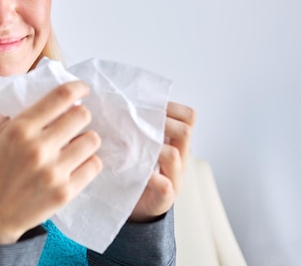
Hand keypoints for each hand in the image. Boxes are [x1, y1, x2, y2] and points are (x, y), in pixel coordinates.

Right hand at [0, 81, 102, 243]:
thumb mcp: (2, 137)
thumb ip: (29, 119)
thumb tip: (62, 102)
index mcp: (20, 129)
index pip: (61, 97)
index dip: (78, 88)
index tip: (83, 89)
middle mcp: (38, 147)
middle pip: (82, 116)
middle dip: (80, 116)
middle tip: (74, 123)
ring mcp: (53, 171)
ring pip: (91, 140)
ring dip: (85, 140)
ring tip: (74, 146)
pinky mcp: (65, 192)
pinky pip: (94, 165)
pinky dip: (87, 162)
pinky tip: (75, 164)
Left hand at [129, 101, 195, 221]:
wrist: (135, 204)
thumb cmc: (133, 166)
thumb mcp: (139, 142)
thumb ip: (135, 124)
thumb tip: (112, 97)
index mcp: (175, 141)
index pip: (188, 117)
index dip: (171, 107)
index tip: (148, 105)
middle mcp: (180, 157)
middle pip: (184, 131)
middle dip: (161, 124)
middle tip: (137, 124)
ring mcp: (174, 177)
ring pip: (175, 156)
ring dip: (153, 148)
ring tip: (132, 146)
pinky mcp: (164, 198)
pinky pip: (165, 185)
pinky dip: (153, 178)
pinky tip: (139, 173)